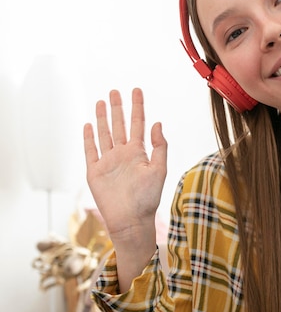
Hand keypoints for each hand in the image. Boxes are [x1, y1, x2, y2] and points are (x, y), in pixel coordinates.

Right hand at [83, 88, 166, 286]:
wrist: (131, 220)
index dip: (137, 107)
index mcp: (139, 153)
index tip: (136, 90)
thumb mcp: (159, 170)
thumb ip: (160, 147)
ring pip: (104, 134)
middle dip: (118, 108)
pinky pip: (90, 151)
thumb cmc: (148, 198)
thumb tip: (158, 123)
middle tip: (115, 91)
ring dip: (103, 118)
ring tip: (101, 101)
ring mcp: (108, 162)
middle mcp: (123, 155)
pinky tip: (89, 125)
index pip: (137, 124)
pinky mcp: (95, 172)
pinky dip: (89, 138)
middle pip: (119, 125)